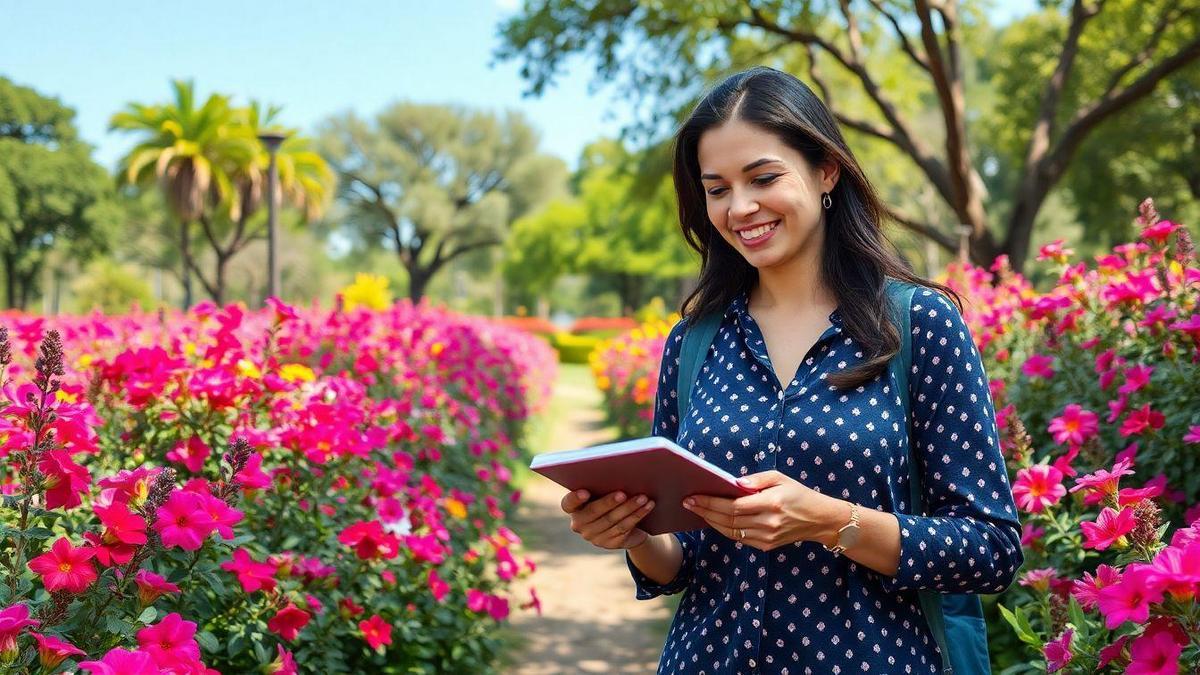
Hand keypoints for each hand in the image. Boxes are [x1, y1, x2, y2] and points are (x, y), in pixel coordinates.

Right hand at [560, 489, 656, 550]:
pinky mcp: (609, 544)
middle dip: (609, 502)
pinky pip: (625, 528)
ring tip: (643, 497)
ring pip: (613, 521)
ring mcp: (594, 536)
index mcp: (573, 508)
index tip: (585, 491)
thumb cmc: (611, 497)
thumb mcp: (604, 490)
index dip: (575, 498)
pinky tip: (648, 506)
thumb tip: (618, 469)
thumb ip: (603, 483)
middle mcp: (579, 524)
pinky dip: (638, 515)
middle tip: (623, 493)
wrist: (625, 524)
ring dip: (629, 508)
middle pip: (594, 512)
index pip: (568, 503)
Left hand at [682, 470, 842, 551]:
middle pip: (728, 520)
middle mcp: (768, 523)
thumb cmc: (797, 493)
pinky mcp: (766, 546)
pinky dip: (724, 529)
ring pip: (731, 531)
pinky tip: (714, 519)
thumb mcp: (780, 478)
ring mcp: (767, 537)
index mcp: (771, 504)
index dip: (711, 503)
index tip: (693, 497)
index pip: (733, 506)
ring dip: (711, 521)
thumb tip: (734, 483)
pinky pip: (739, 538)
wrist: (818, 519)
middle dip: (705, 511)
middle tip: (688, 503)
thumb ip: (756, 479)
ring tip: (697, 510)